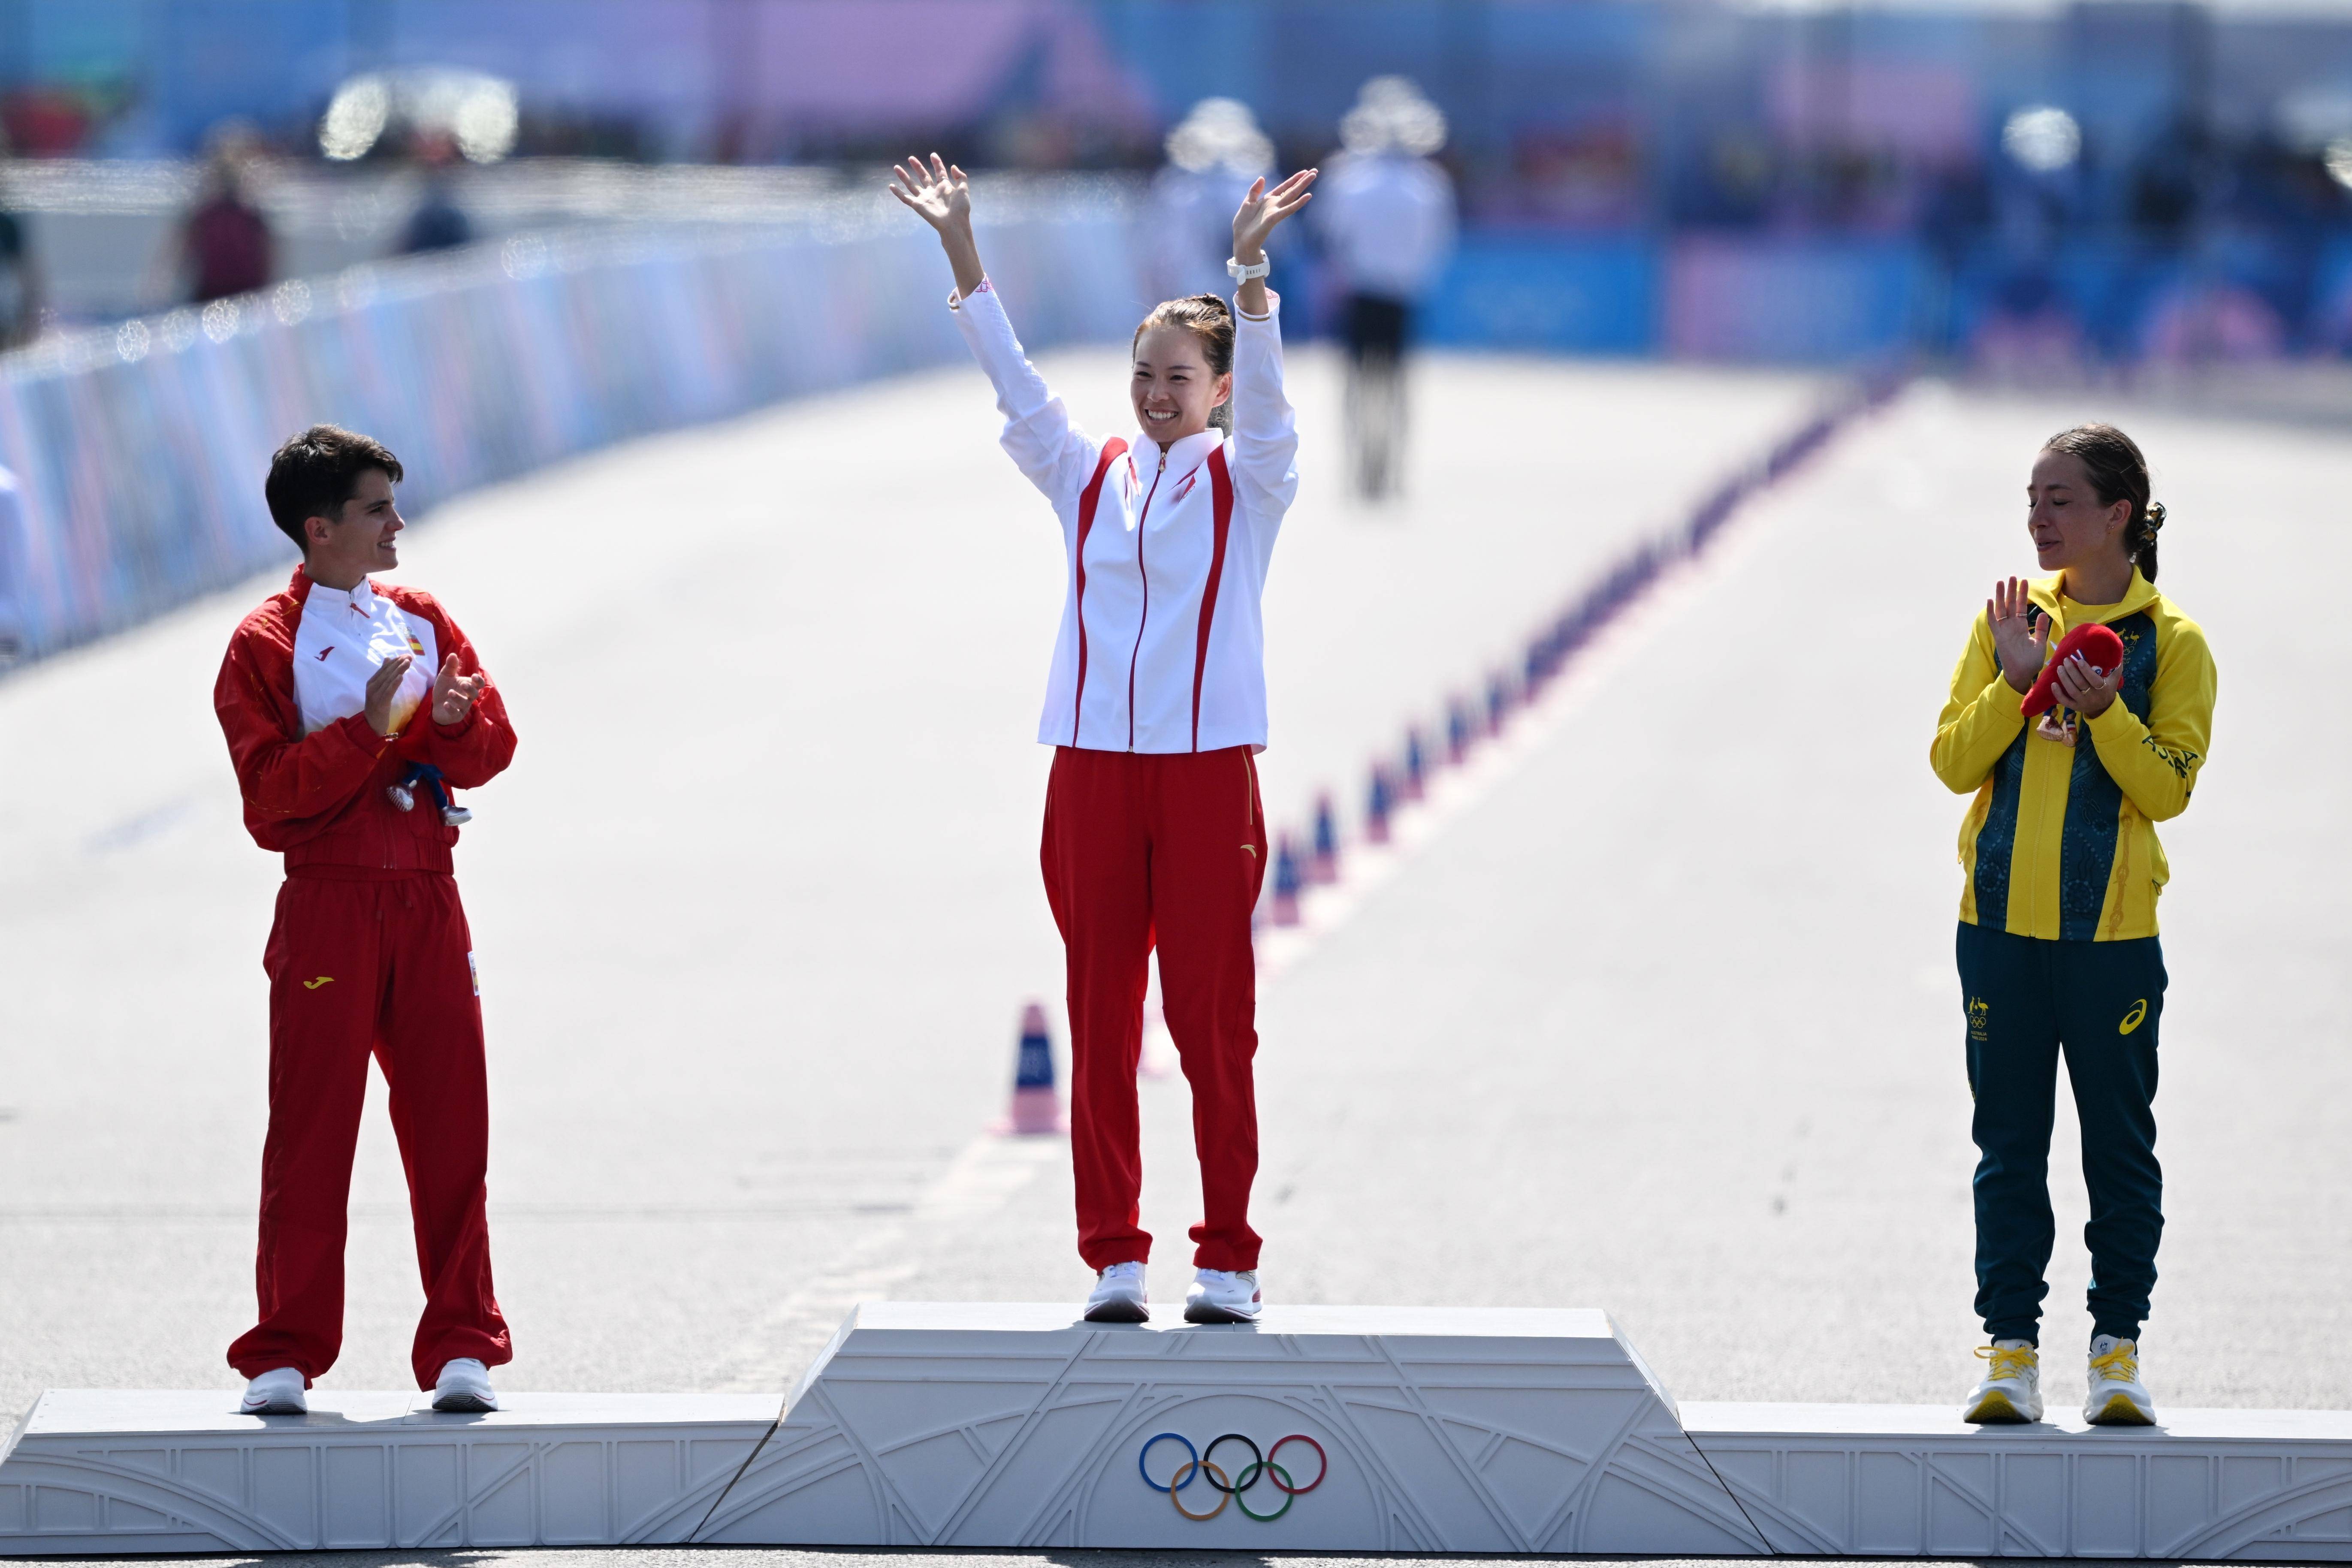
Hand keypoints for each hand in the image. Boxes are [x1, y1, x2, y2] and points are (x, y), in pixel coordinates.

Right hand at [363, 654, 411, 737]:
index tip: (405, 655)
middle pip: (387, 673)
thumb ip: (383, 676)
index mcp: (371, 683)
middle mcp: (372, 687)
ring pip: (388, 680)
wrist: (371, 725)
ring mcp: (375, 695)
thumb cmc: (377, 707)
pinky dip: (394, 684)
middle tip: (409, 656)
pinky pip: (388, 692)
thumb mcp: (379, 690)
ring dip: (398, 670)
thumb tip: (387, 659)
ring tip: (407, 662)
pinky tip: (401, 677)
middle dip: (398, 663)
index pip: (384, 669)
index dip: (395, 661)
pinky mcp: (380, 704)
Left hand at [431, 654, 484, 725]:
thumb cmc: (444, 689)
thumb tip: (453, 654)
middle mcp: (468, 697)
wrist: (435, 704)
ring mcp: (462, 707)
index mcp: (468, 686)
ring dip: (458, 698)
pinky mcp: (456, 715)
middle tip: (463, 684)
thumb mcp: (446, 676)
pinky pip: (456, 713)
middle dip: (470, 689)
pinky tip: (446, 704)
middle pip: (475, 694)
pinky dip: (451, 709)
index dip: (479, 681)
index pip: (479, 684)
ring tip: (450, 692)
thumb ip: (450, 666)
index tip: (473, 676)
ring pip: (465, 704)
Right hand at [887, 152, 970, 234]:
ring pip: (911, 185)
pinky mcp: (918, 205)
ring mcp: (924, 198)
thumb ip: (960, 177)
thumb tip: (953, 166)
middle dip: (917, 167)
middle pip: (923, 176)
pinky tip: (891, 186)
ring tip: (896, 167)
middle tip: (911, 158)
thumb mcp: (963, 189)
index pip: (939, 172)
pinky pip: (906, 198)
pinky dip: (898, 193)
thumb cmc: (960, 208)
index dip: (937, 163)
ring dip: (903, 176)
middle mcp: (933, 191)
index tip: (933, 155)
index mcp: (944, 187)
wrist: (954, 223)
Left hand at [1232, 168, 1317, 263]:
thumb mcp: (1247, 202)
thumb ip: (1255, 190)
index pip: (1284, 187)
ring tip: (1313, 176)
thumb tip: (1262, 178)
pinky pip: (1288, 209)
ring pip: (1292, 195)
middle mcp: (1275, 204)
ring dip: (1303, 185)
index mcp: (1268, 200)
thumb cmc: (1243, 224)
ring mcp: (1276, 211)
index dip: (1294, 179)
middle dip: (1303, 180)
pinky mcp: (1274, 218)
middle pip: (1291, 189)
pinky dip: (1298, 203)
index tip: (1304, 171)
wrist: (1241, 240)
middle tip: (1315, 171)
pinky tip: (1308, 196)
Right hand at [1986, 577, 2047, 693]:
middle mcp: (2011, 626)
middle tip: (2012, 576)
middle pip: (2010, 604)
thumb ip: (2041, 629)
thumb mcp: (2040, 643)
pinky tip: (1990, 600)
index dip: (2023, 594)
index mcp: (2021, 626)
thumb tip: (2043, 614)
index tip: (2024, 581)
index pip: (2022, 606)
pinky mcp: (1998, 637)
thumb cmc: (2031, 661)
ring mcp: (2004, 630)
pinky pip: (1993, 622)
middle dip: (2011, 590)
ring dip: (2001, 596)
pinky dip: (1991, 612)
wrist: (2023, 674)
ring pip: (2001, 609)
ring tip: (2001, 582)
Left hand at [2050, 651, 2121, 717]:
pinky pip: (2064, 701)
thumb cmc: (2107, 690)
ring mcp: (2082, 702)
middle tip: (2066, 660)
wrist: (2103, 708)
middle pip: (2079, 683)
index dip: (2085, 670)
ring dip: (2064, 678)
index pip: (2093, 679)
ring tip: (2059, 668)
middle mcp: (2092, 696)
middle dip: (2071, 671)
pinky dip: (2057, 693)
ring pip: (2071, 690)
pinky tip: (2053, 684)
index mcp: (2103, 688)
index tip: (2079, 660)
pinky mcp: (2074, 707)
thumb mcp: (2114, 680)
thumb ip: (2116, 669)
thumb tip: (2117, 655)